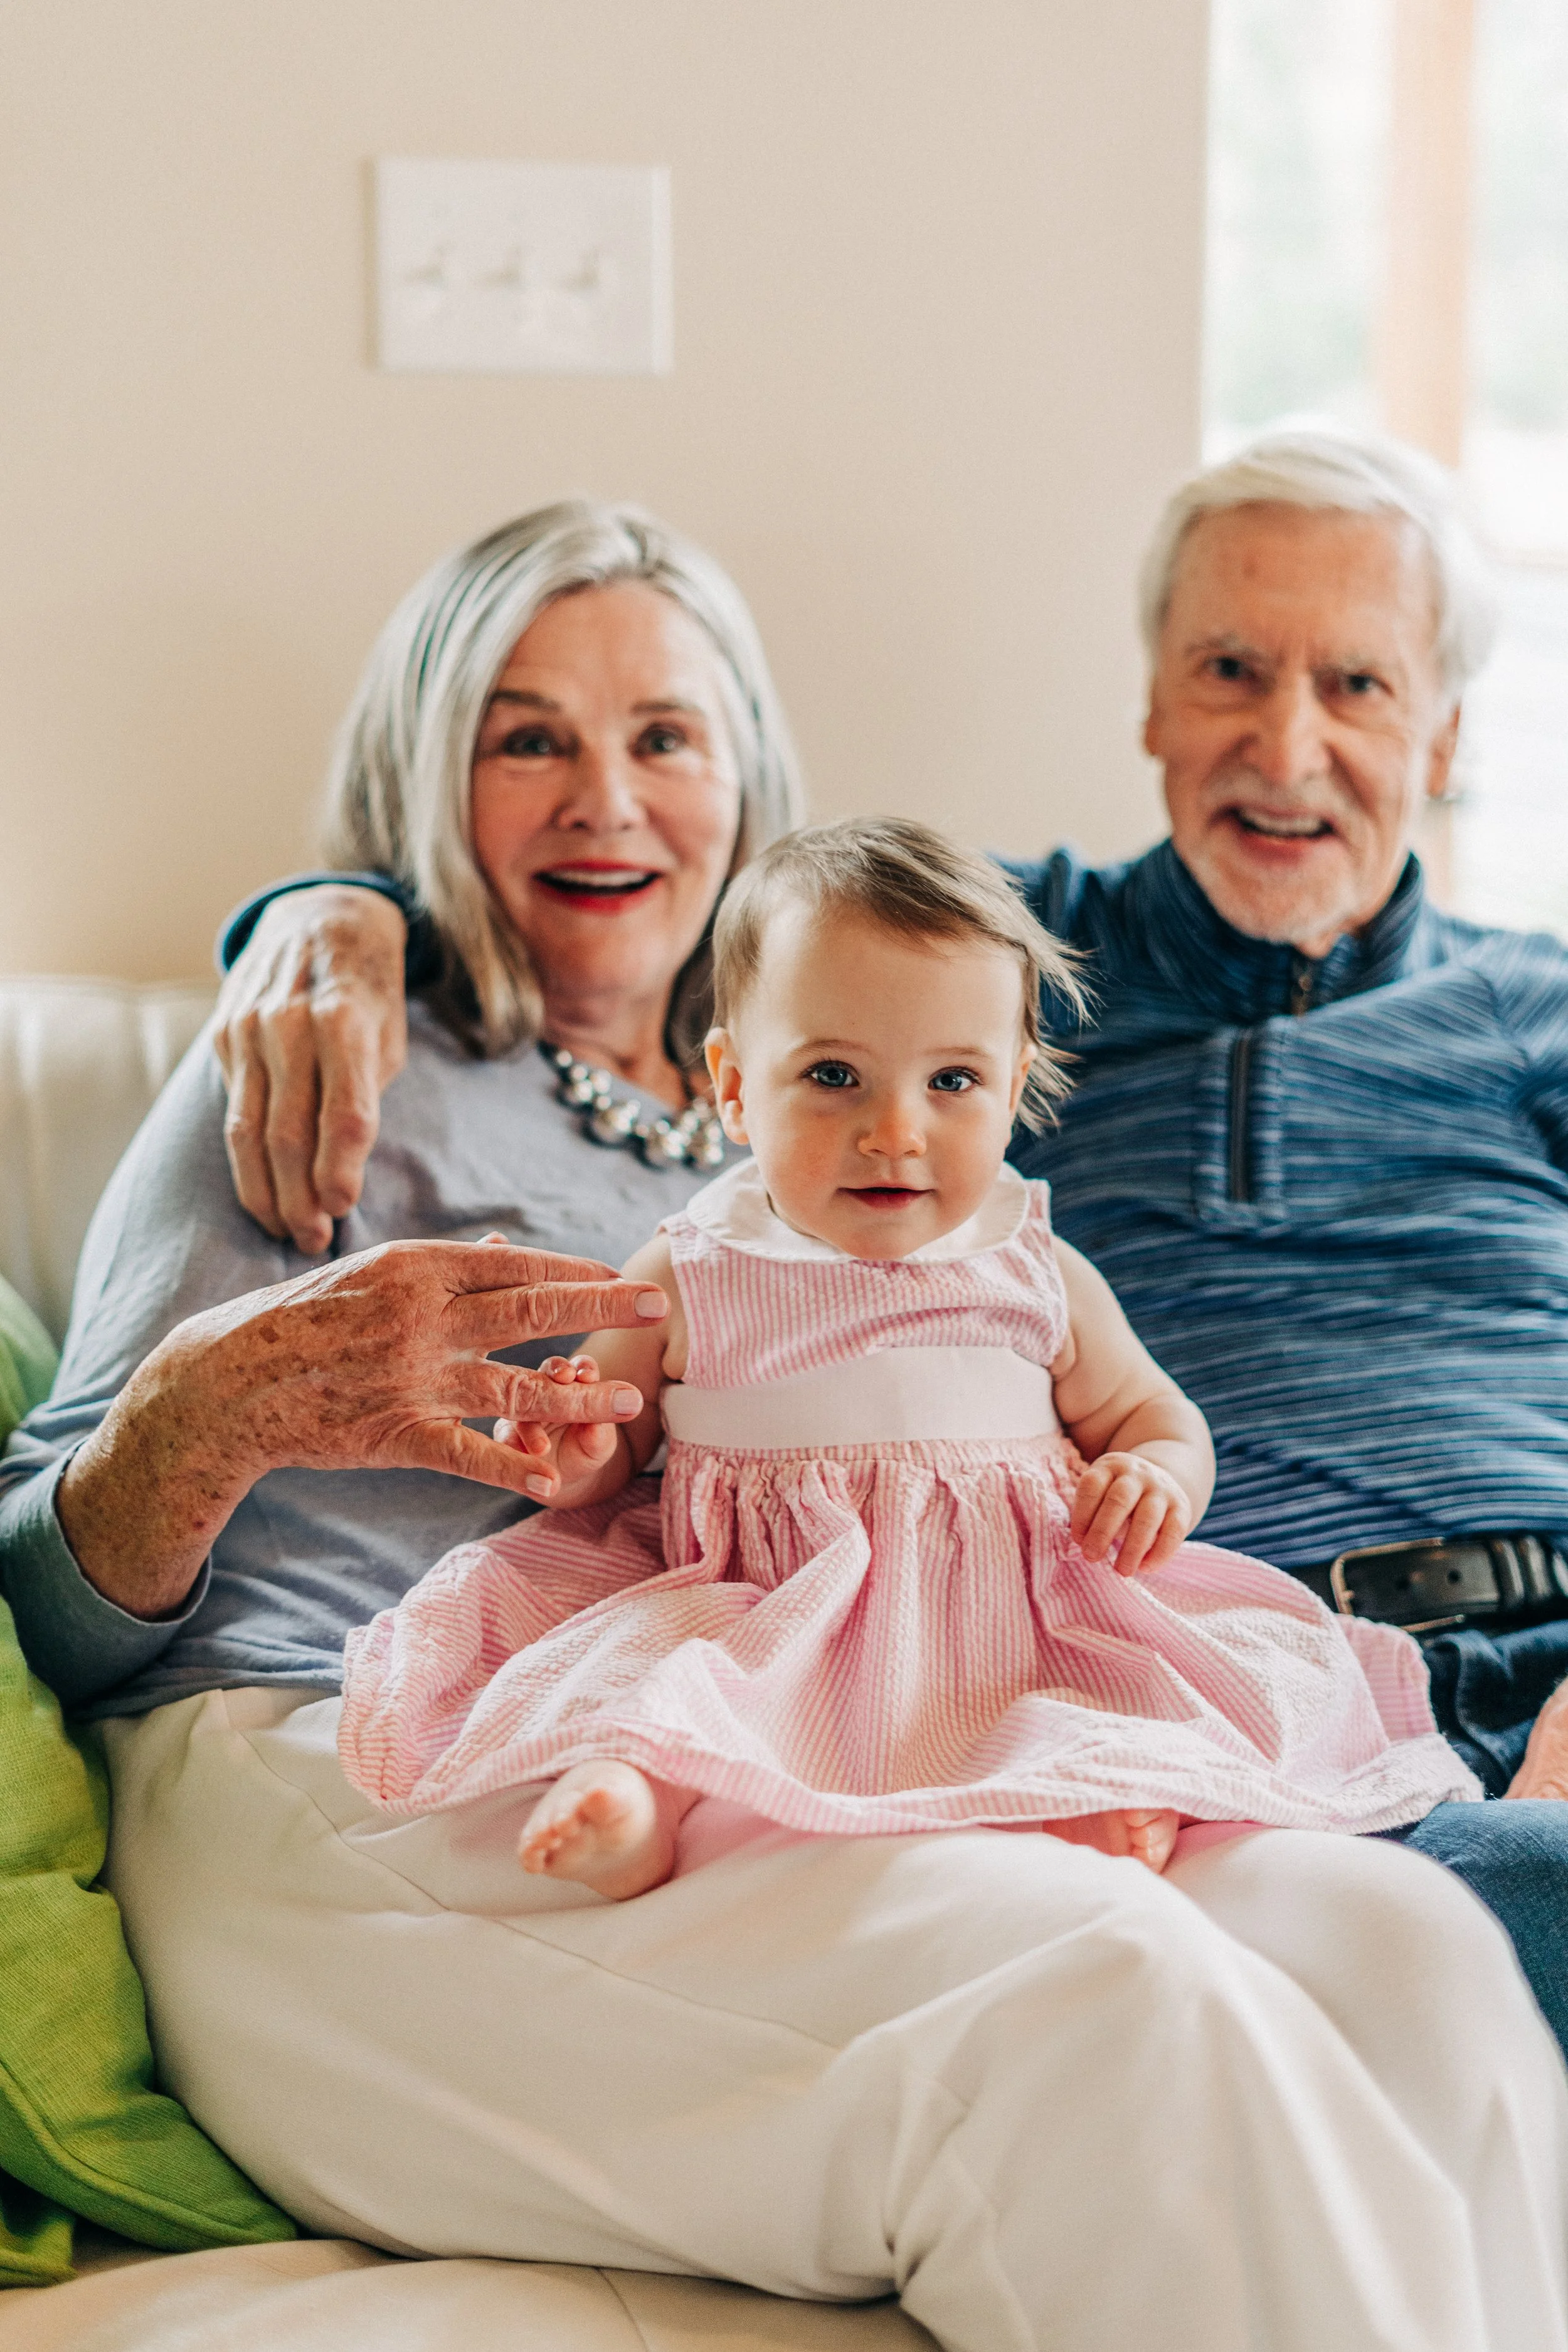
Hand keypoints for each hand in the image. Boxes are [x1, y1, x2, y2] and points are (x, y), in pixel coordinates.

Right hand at [57, 1240, 667, 1620]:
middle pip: (533, 1310)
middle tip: (659, 1305)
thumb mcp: (373, 1273)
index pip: (515, 1265)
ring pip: (515, 1386)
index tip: (619, 1272)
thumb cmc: (306, 1320)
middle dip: (602, 1307)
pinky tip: (556, 1481)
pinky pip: (469, 1451)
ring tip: (632, 1405)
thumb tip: (507, 1246)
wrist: (232, 1379)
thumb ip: (446, 1265)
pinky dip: (514, 1466)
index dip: (574, 1270)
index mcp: (418, 1268)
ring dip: (581, 1397)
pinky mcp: (397, 1432)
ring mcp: (412, 1376)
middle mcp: (423, 1316)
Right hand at [214, 885, 409, 1254]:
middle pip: (289, 1134)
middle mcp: (288, 1025)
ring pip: (248, 1130)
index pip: (344, 1115)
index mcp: (344, 1021)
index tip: (344, 1210)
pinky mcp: (224, 1036)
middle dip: (301, 1198)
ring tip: (285, 1228)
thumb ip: (365, 1095)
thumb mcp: (388, 1035)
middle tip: (314, 1239)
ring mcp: (248, 1029)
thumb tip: (340, 1173)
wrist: (319, 918)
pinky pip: (232, 1110)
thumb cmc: (369, 992)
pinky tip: (262, 1189)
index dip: (342, 1172)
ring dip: (266, 1192)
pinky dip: (246, 1159)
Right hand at [497, 1355, 624, 1504]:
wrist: (565, 1478)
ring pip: (522, 1401)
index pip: (579, 1368)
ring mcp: (522, 1408)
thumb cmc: (586, 1451)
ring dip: (532, 1419)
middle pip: (546, 1372)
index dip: (583, 1369)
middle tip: (563, 1380)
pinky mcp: (505, 1430)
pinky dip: (509, 1442)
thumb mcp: (599, 1443)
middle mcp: (545, 1389)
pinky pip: (504, 1433)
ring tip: (541, 1446)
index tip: (588, 1377)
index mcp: (574, 1385)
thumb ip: (603, 1428)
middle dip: (554, 1373)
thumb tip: (625, 1408)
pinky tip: (514, 1452)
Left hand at [1069, 1452, 1192, 1575]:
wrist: (1158, 1482)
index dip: (1083, 1513)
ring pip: (1148, 1517)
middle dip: (1102, 1531)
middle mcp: (1136, 1474)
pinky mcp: (1182, 1506)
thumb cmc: (1119, 1496)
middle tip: (1091, 1557)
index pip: (1093, 1485)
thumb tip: (1083, 1543)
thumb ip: (1091, 1513)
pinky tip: (1146, 1568)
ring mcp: (1161, 1488)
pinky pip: (1174, 1531)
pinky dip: (1160, 1553)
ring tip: (1122, 1570)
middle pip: (1119, 1499)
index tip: (1078, 1540)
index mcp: (1110, 1467)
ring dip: (1132, 1547)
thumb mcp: (1102, 1492)